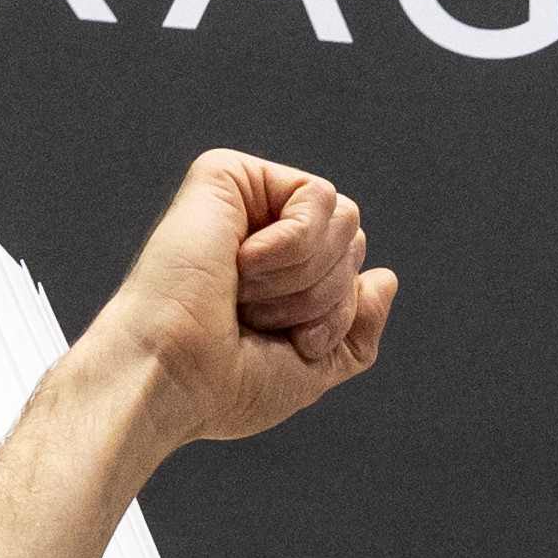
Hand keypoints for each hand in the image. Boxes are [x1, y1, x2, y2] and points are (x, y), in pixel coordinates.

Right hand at [87, 148, 399, 450]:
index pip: (355, 270)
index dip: (337, 315)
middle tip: (258, 318)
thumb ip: (357, 327)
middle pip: (354, 240)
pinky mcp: (227, 174)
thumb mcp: (313, 369)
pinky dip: (292, 246)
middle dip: (322, 295)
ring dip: (303, 276)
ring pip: (344, 218)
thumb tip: (386, 276)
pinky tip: (239, 265)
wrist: (171, 375)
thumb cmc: (223, 383)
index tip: (287, 342)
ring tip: (243, 293)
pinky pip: (317, 195)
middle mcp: (262, 233)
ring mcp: (245, 201)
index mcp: (279, 276)